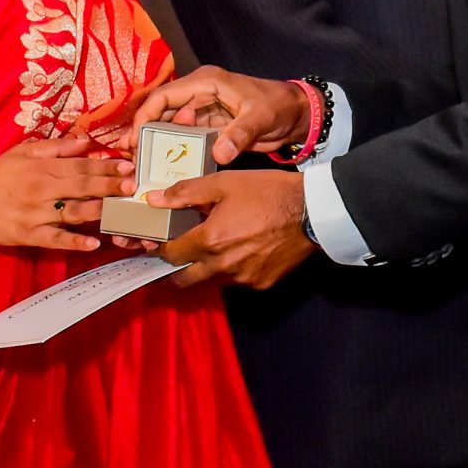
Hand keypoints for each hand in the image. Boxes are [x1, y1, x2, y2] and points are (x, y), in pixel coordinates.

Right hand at [0, 136, 130, 252]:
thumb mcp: (22, 152)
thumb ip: (55, 147)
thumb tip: (84, 141)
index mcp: (42, 167)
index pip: (80, 165)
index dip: (105, 165)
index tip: (127, 166)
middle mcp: (42, 189)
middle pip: (82, 187)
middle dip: (109, 186)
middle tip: (132, 186)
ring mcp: (35, 214)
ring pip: (73, 212)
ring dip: (99, 211)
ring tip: (121, 211)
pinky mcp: (28, 235)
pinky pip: (55, 239)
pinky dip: (74, 242)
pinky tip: (93, 243)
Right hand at [127, 68, 312, 164]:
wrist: (295, 115)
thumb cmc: (278, 106)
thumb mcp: (260, 117)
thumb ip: (239, 134)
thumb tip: (220, 152)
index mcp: (207, 83)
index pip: (165, 95)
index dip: (146, 115)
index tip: (136, 138)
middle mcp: (200, 95)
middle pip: (162, 112)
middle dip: (144, 132)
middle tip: (131, 157)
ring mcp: (204, 112)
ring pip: (171, 127)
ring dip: (156, 144)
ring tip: (139, 165)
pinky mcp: (210, 128)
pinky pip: (186, 139)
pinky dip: (174, 151)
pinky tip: (163, 168)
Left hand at [150, 170, 314, 287]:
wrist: (312, 211)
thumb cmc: (269, 192)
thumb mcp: (224, 184)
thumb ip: (186, 193)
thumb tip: (155, 199)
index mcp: (210, 240)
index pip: (170, 254)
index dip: (158, 249)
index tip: (155, 244)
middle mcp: (223, 266)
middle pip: (183, 280)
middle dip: (171, 272)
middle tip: (169, 259)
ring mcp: (243, 279)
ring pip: (210, 280)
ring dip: (204, 268)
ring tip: (212, 247)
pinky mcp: (260, 284)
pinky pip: (237, 281)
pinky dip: (232, 269)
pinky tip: (241, 250)